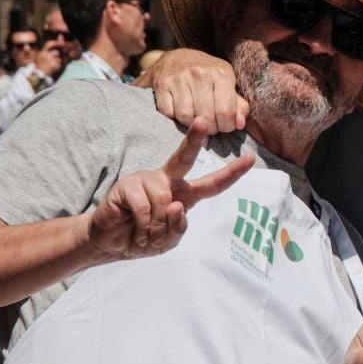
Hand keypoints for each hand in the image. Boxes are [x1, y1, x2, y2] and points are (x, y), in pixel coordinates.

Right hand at [85, 119, 254, 259]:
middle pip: (184, 158)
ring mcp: (147, 181)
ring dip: (156, 228)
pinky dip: (143, 225)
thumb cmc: (144, 238)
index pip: (212, 184)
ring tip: (145, 233)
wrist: (112, 243)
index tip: (250, 159)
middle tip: (202, 120)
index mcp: (184, 194)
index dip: (231, 173)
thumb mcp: (168, 241)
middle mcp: (167, 182)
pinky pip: (145, 207)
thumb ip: (178, 227)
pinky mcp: (127, 186)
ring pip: (164, 202)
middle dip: (193, 140)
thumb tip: (176, 204)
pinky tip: (134, 228)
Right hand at [150, 48, 245, 132]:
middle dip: (209, 128)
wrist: (177, 58)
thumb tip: (239, 124)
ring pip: (186, 116)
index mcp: (221, 73)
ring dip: (190, 125)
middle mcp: (200, 73)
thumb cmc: (208, 76)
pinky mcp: (162, 83)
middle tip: (209, 126)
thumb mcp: (228, 85)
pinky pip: (168, 112)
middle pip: (206, 117)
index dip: (226, 126)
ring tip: (195, 120)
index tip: (223, 126)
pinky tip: (180, 112)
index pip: (226, 112)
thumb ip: (239, 106)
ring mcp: (179, 77)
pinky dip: (174, 118)